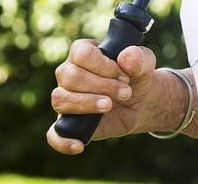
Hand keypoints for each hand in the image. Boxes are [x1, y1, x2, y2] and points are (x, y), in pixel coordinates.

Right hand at [46, 38, 166, 153]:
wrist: (141, 101)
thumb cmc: (136, 76)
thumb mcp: (144, 64)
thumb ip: (139, 58)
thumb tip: (126, 57)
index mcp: (82, 52)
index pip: (81, 54)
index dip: (103, 65)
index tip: (124, 75)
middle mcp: (68, 73)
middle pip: (70, 76)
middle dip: (102, 85)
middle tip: (126, 91)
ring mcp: (66, 98)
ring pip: (60, 99)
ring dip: (87, 104)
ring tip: (110, 105)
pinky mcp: (68, 122)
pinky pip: (53, 133)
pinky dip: (62, 140)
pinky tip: (79, 145)